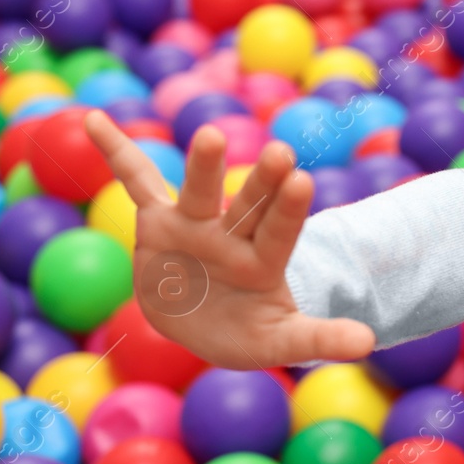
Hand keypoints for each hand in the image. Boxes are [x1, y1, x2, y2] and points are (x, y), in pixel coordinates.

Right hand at [83, 110, 375, 369]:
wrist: (204, 322)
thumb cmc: (247, 331)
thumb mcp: (280, 341)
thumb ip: (319, 337)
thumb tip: (369, 343)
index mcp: (263, 261)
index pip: (279, 232)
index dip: (289, 210)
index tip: (303, 181)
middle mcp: (231, 234)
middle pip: (248, 204)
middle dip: (263, 182)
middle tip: (283, 154)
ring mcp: (194, 225)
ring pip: (198, 191)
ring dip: (203, 165)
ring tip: (212, 136)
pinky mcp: (157, 221)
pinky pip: (135, 182)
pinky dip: (116, 153)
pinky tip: (94, 120)